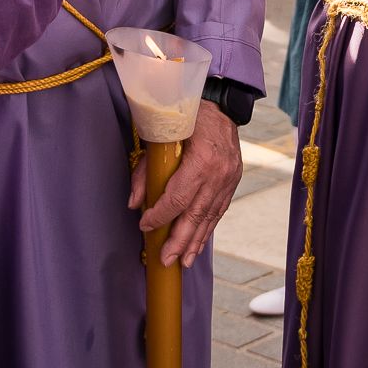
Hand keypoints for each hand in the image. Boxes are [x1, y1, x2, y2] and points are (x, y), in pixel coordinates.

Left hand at [128, 100, 242, 266]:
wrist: (221, 106)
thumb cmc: (186, 118)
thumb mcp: (160, 137)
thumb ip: (145, 170)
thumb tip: (134, 203)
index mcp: (201, 160)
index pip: (178, 198)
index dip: (160, 216)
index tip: (145, 225)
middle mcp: (218, 173)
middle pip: (196, 215)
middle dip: (179, 240)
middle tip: (165, 260)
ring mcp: (229, 179)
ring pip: (210, 217)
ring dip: (195, 242)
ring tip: (182, 262)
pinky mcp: (233, 181)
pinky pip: (219, 211)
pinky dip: (207, 229)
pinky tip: (197, 244)